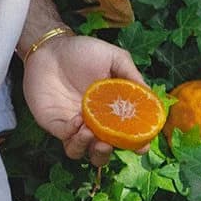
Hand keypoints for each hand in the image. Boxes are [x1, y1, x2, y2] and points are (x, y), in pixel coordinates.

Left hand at [21, 33, 149, 166]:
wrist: (51, 47)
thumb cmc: (82, 51)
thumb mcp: (114, 58)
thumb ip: (131, 75)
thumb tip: (149, 95)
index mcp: (110, 111)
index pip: (125, 136)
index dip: (135, 145)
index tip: (142, 147)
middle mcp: (92, 123)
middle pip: (100, 152)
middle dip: (105, 153)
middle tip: (107, 143)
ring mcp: (72, 125)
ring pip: (79, 151)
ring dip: (86, 147)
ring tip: (89, 131)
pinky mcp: (54, 122)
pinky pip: (64, 137)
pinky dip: (71, 133)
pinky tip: (77, 119)